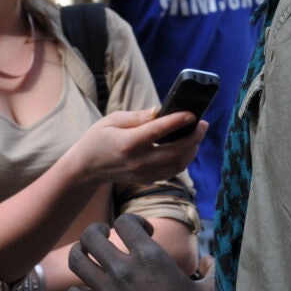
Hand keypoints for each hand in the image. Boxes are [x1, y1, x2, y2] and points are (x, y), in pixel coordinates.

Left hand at [67, 214, 215, 290]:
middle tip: (105, 235)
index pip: (125, 221)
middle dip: (96, 231)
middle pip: (91, 236)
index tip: (143, 232)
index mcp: (150, 257)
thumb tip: (209, 262)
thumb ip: (213, 269)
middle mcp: (124, 270)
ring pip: (77, 260)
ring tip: (91, 256)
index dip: (133, 221)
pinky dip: (80, 290)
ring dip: (82, 254)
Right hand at [71, 108, 207, 186]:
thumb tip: (160, 110)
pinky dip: (184, 158)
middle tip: (203, 124)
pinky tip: (188, 146)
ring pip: (178, 164)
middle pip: (174, 151)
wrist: (86, 168)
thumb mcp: (112, 120)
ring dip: (192, 149)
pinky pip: (172, 171)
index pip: (157, 132)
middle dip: (193, 137)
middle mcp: (137, 161)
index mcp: (127, 143)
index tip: (192, 113)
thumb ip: (137, 117)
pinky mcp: (147, 179)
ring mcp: (143, 173)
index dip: (177, 122)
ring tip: (198, 133)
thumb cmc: (98, 138)